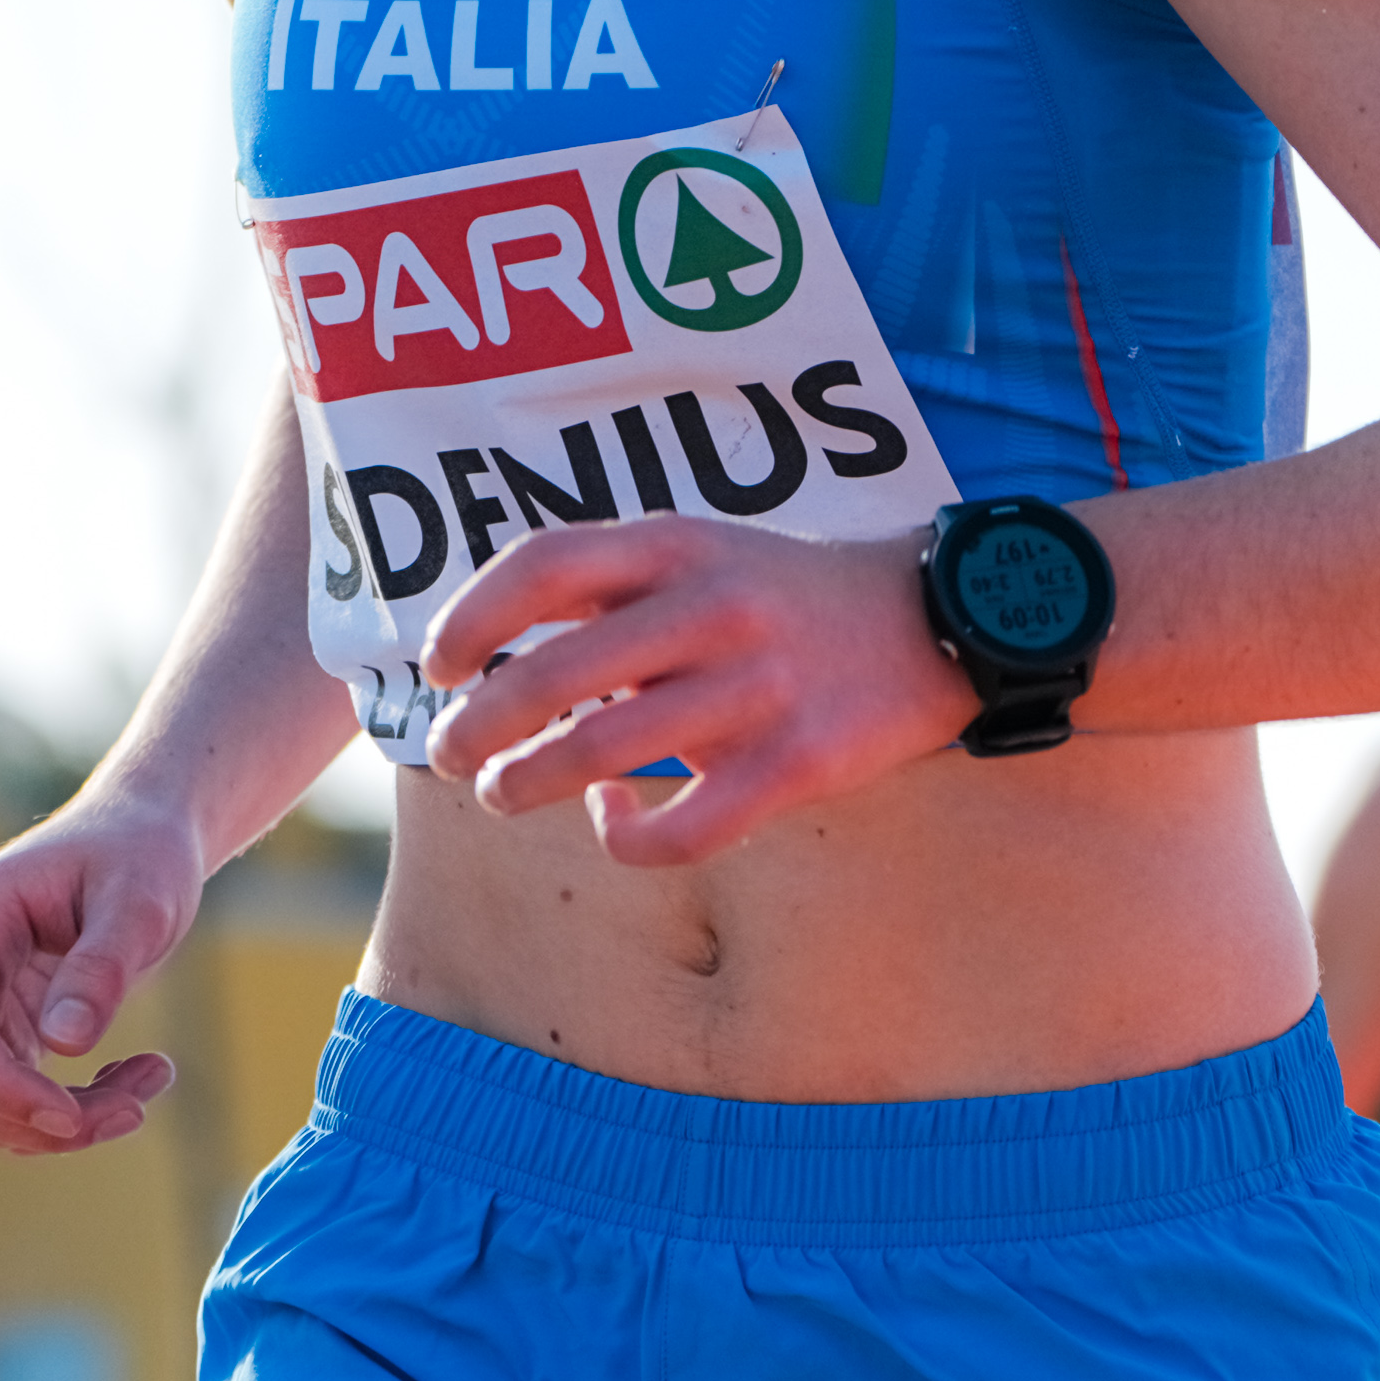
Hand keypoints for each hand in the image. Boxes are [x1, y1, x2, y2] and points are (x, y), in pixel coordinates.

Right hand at [0, 786, 203, 1153]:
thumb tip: (65, 1044)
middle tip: (136, 1108)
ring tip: (153, 1077)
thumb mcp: (141, 899)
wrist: (141, 835)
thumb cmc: (140, 853)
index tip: (70, 1118)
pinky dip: (75, 1107)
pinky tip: (138, 1072)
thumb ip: (103, 966)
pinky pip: (16, 1094)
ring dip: (69, 1119)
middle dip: (42, 1118)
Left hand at [422, 518, 976, 862]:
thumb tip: (497, 647)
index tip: (439, 664)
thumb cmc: (790, 595)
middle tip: (451, 751)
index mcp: (681, 545)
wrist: (940, 620)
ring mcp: (757, 687)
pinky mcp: (797, 763)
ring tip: (502, 793)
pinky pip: (683, 828)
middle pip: (554, 674)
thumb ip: (614, 588)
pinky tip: (614, 818)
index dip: (470, 617)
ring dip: (528, 783)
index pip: (544, 566)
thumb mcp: (705, 552)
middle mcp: (713, 607)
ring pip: (602, 754)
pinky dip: (626, 835)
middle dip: (479, 724)